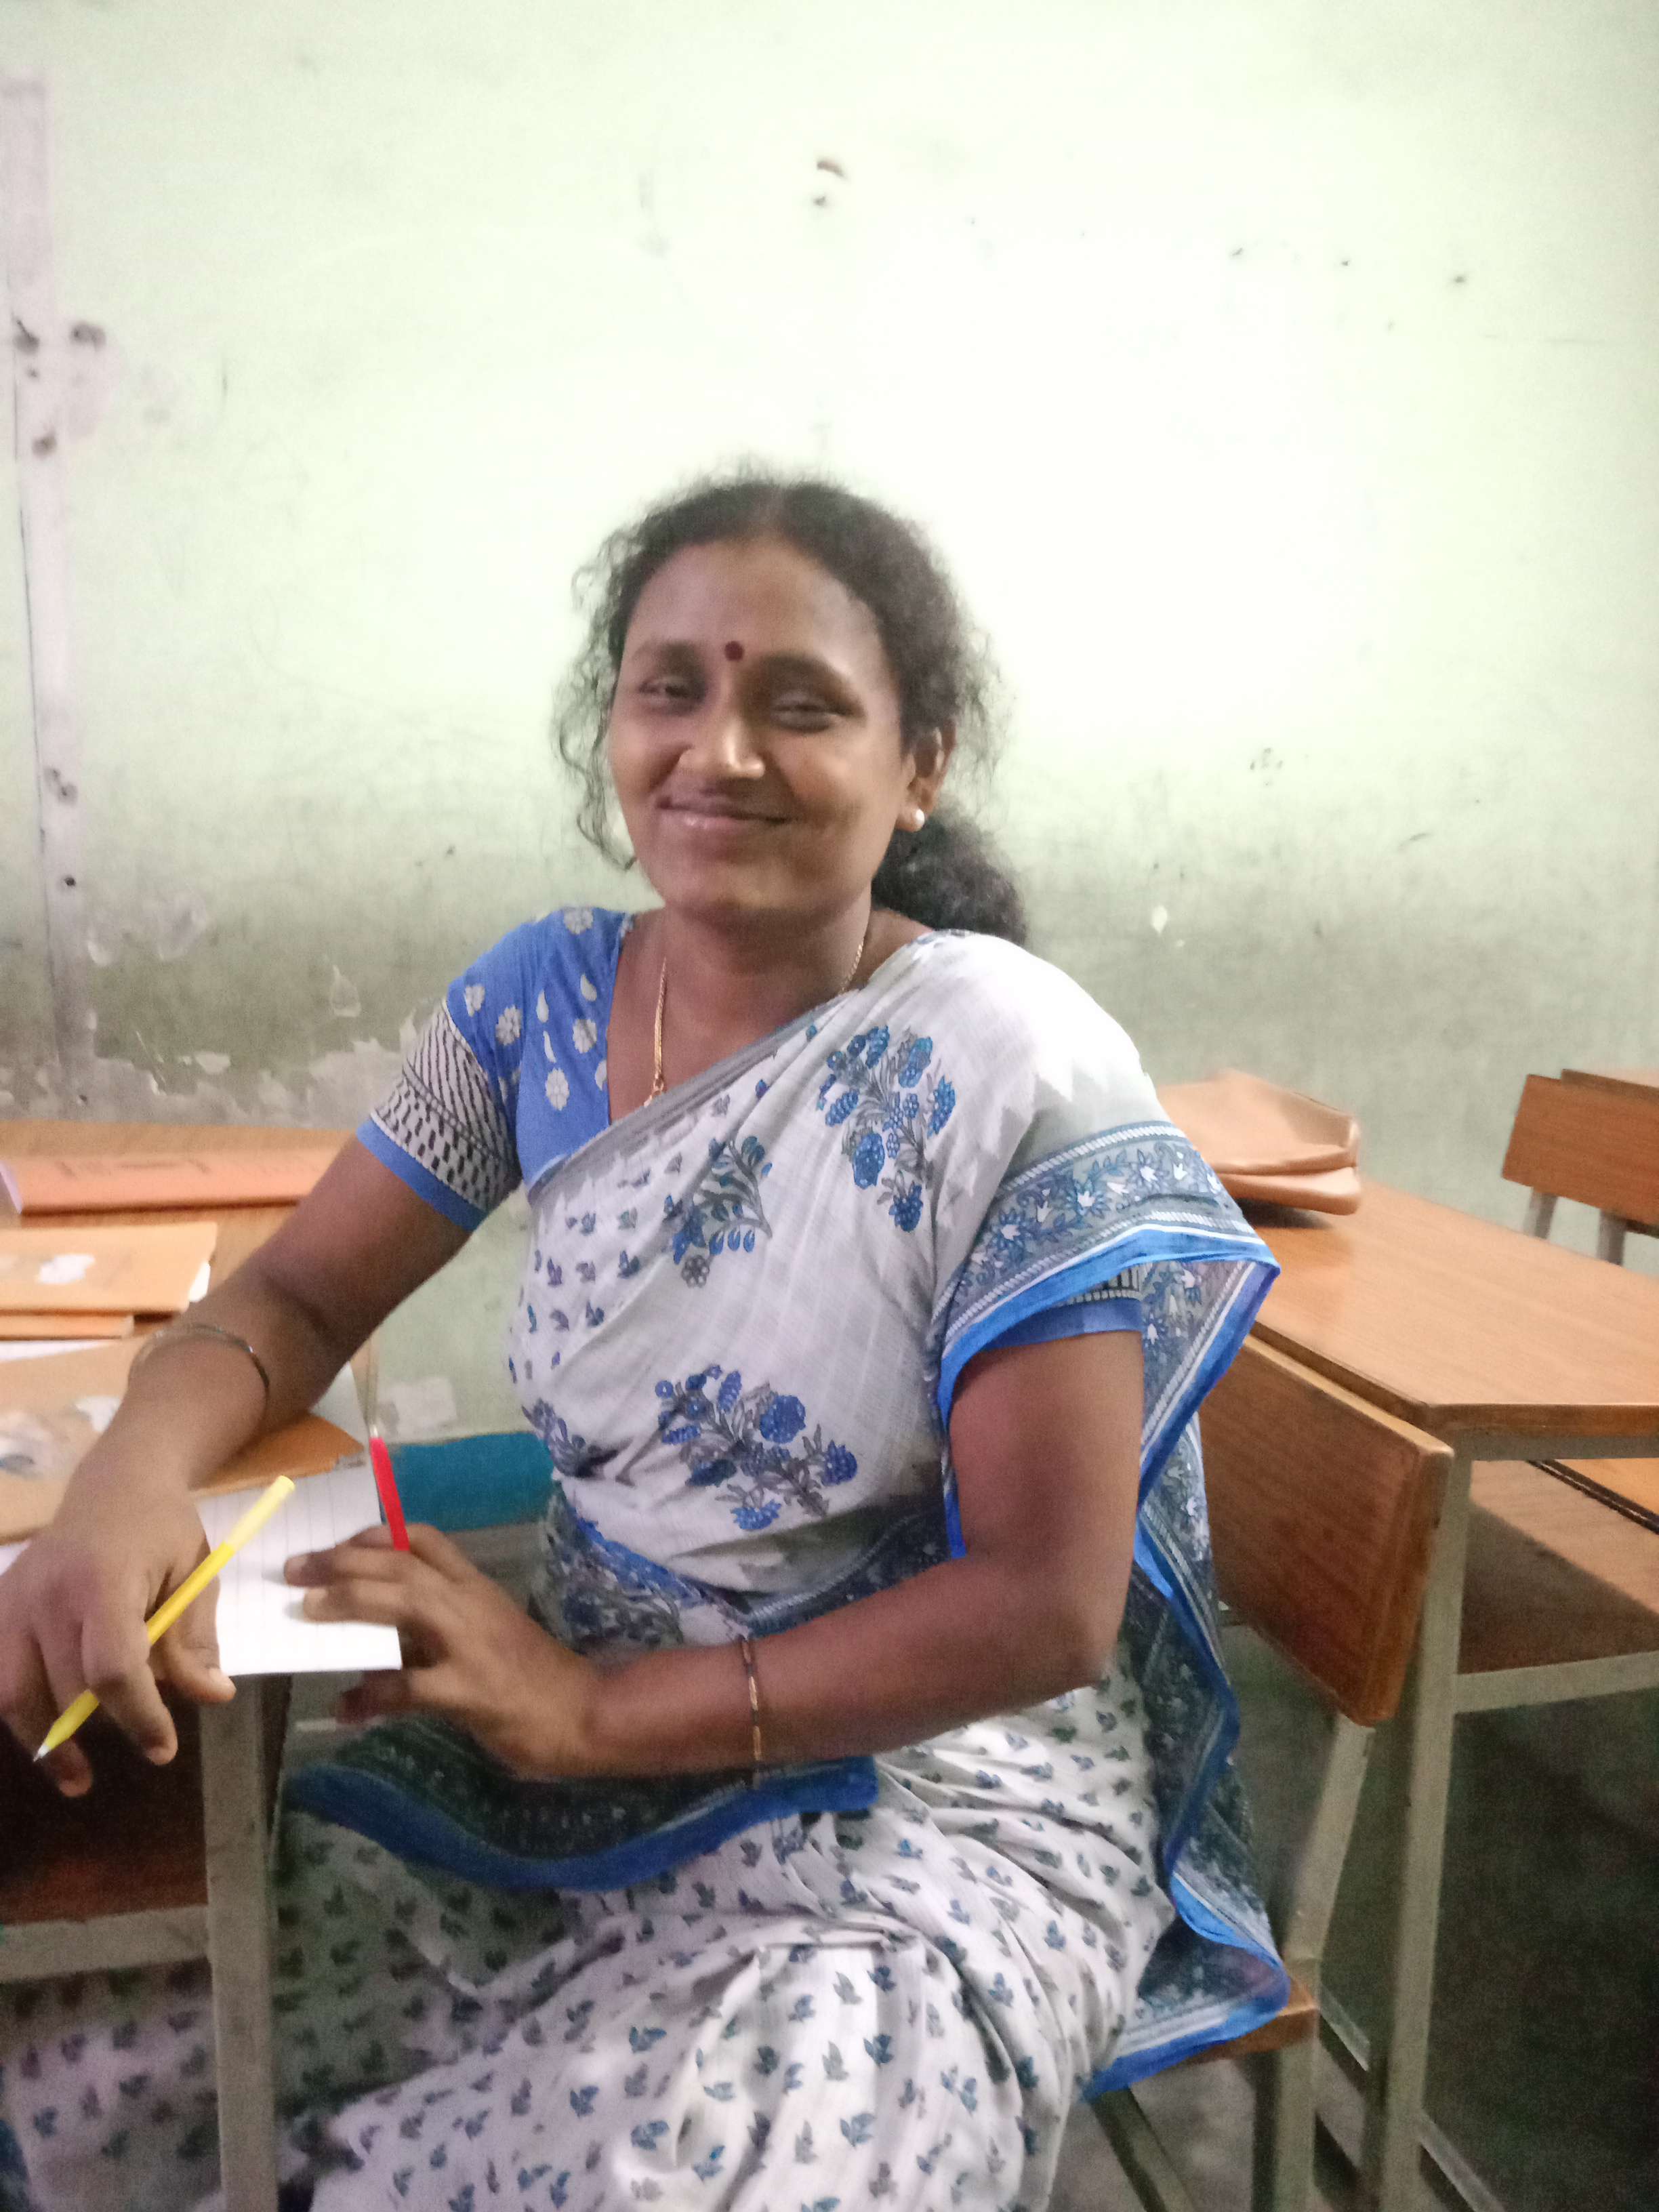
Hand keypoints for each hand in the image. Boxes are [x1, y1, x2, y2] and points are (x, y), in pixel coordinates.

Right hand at [0, 1494, 233, 1795]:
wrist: (116, 1480)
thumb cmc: (163, 1528)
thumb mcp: (197, 1575)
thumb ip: (196, 1639)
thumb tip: (213, 1697)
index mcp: (103, 1580)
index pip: (112, 1668)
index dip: (138, 1716)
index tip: (164, 1749)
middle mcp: (48, 1593)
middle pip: (65, 1688)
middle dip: (102, 1731)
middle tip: (144, 1751)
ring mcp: (13, 1600)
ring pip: (14, 1693)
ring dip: (44, 1742)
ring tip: (76, 1777)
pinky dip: (16, 1709)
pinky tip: (40, 1735)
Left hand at [284, 1523, 601, 1777]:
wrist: (584, 1713)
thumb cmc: (535, 1677)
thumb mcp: (488, 1635)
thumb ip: (439, 1630)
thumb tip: (379, 1643)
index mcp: (476, 1587)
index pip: (424, 1540)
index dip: (375, 1536)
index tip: (338, 1543)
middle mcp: (470, 1603)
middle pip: (401, 1563)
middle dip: (344, 1561)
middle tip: (297, 1568)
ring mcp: (471, 1643)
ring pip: (404, 1603)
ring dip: (352, 1600)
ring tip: (309, 1608)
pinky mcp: (470, 1690)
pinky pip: (410, 1687)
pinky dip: (372, 1696)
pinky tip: (346, 1711)